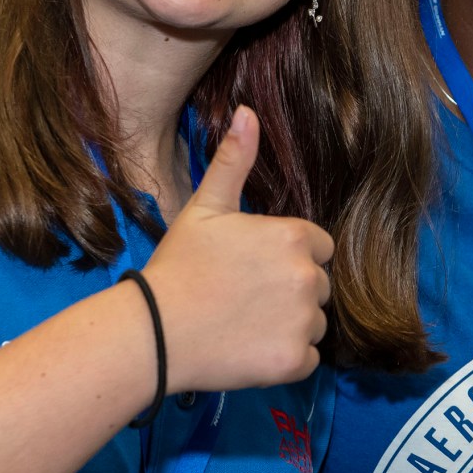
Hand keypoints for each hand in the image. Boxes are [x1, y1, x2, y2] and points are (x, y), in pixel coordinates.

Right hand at [141, 107, 333, 391]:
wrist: (153, 332)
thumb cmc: (178, 267)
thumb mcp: (205, 207)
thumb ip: (235, 161)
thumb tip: (248, 112)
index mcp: (295, 237)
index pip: (318, 247)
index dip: (287, 258)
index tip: (252, 270)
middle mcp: (309, 278)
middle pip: (319, 287)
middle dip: (290, 292)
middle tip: (242, 298)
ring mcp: (305, 322)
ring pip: (315, 324)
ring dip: (290, 327)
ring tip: (242, 324)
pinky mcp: (296, 361)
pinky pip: (308, 359)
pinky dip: (285, 359)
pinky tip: (248, 349)